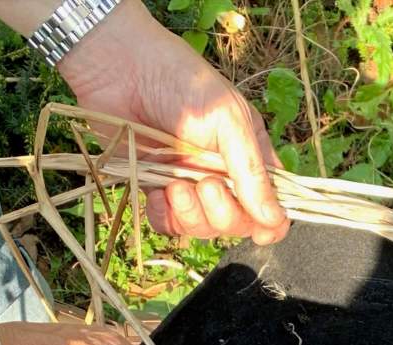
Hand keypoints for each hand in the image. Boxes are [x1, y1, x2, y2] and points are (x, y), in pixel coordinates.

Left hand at [60, 1, 287, 243]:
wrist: (118, 67)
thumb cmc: (180, 81)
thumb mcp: (228, 120)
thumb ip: (251, 171)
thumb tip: (274, 219)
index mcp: (250, 157)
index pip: (273, 205)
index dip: (271, 222)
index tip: (261, 227)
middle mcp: (224, 176)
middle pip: (237, 224)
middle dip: (224, 214)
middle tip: (206, 183)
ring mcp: (191, 185)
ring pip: (203, 229)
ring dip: (192, 215)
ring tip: (175, 185)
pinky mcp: (157, 189)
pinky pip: (168, 224)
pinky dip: (165, 215)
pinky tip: (157, 192)